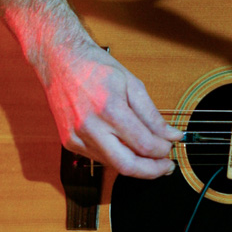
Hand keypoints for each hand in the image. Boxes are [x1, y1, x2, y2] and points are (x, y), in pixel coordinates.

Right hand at [0, 0, 181, 177]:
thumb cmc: (95, 67)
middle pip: (127, 166)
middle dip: (152, 171)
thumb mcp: (132, 84)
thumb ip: (152, 115)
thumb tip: (171, 136)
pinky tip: (127, 148)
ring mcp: (76, 138)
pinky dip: (117, 156)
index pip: (143, 144)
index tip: (171, 147)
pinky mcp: (69, 142)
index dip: (162, 151)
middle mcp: (90, 127)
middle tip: (166, 165)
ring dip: (136, 165)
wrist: (59, 60)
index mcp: (109, 109)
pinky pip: (99, 158)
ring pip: (113, 165)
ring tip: (151, 156)